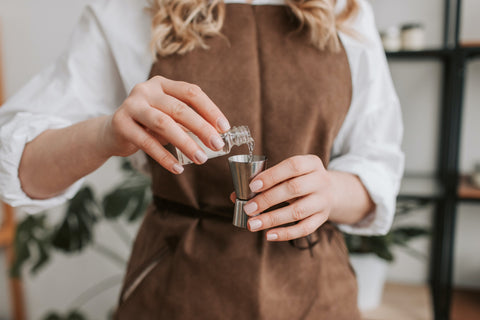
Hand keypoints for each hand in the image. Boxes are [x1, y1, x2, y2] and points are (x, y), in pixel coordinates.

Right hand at [101, 76, 230, 173]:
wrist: (111, 133)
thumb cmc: (147, 125)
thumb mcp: (168, 118)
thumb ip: (187, 122)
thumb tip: (216, 136)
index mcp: (162, 84)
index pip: (191, 92)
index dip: (210, 109)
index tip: (224, 128)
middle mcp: (146, 90)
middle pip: (179, 108)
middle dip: (201, 128)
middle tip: (217, 145)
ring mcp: (131, 105)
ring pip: (164, 123)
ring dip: (185, 143)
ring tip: (200, 159)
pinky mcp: (120, 124)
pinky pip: (147, 143)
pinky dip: (165, 157)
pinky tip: (178, 168)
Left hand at [231, 155, 332, 240]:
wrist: (330, 191)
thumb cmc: (300, 179)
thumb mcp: (288, 173)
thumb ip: (264, 182)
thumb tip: (236, 196)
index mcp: (311, 163)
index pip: (293, 166)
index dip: (272, 176)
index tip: (252, 186)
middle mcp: (321, 181)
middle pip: (294, 189)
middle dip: (268, 199)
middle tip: (248, 208)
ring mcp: (323, 201)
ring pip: (298, 211)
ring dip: (272, 219)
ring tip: (252, 224)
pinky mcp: (322, 218)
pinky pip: (304, 228)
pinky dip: (285, 233)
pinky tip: (268, 235)